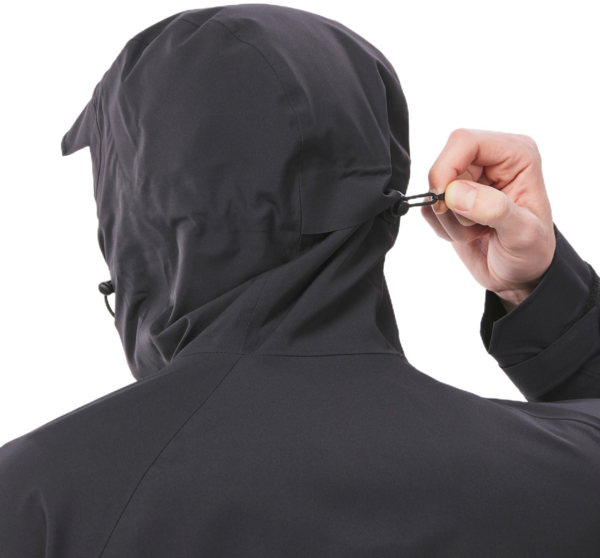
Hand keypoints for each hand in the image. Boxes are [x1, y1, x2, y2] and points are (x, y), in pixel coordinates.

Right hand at [422, 129, 556, 311]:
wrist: (520, 277)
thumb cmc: (531, 253)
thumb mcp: (523, 234)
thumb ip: (493, 209)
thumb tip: (454, 193)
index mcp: (515, 154)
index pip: (464, 141)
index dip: (446, 168)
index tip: (445, 202)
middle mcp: (491, 160)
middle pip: (444, 164)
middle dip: (451, 203)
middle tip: (473, 226)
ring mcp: (470, 178)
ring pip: (433, 189)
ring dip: (449, 220)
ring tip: (477, 232)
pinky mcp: (453, 198)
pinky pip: (428, 207)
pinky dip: (442, 228)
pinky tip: (468, 234)